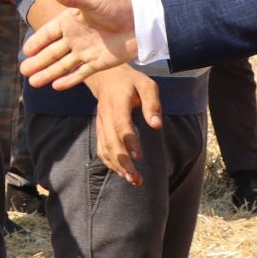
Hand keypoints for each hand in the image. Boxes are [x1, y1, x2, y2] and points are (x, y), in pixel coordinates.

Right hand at [21, 0, 137, 90]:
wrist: (141, 22)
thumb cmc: (117, 6)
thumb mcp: (92, 1)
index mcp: (71, 21)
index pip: (49, 33)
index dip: (37, 42)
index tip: (25, 52)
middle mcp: (76, 37)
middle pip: (52, 52)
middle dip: (38, 62)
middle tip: (23, 71)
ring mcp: (86, 51)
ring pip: (63, 65)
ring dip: (48, 73)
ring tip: (33, 83)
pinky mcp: (98, 63)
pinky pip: (80, 73)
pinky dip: (69, 80)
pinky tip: (56, 86)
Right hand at [91, 67, 163, 185]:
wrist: (107, 77)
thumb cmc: (132, 83)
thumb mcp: (147, 85)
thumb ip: (152, 104)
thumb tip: (157, 125)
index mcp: (118, 102)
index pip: (121, 124)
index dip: (129, 142)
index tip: (139, 157)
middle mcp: (106, 115)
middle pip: (111, 141)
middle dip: (123, 162)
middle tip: (136, 179)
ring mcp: (100, 123)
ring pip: (105, 148)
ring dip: (117, 166)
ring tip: (133, 180)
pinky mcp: (100, 130)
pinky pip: (101, 149)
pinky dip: (110, 162)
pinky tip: (122, 172)